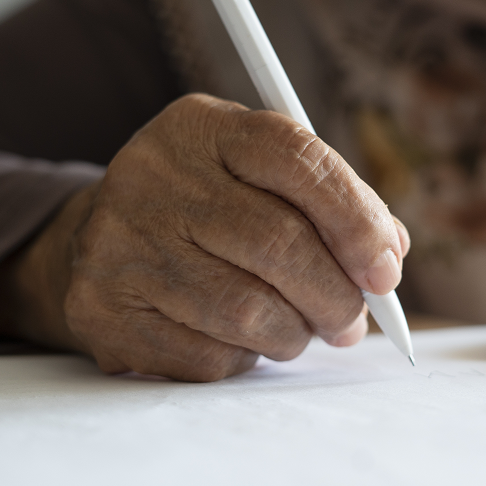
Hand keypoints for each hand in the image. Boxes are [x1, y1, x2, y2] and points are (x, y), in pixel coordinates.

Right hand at [0, 94, 409, 381]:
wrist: (97, 242)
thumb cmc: (203, 209)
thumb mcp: (256, 177)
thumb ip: (327, 203)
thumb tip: (388, 256)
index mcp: (202, 128)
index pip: (294, 158)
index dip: (355, 218)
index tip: (386, 270)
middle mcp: (154, 177)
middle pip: (277, 242)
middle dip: (335, 295)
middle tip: (352, 320)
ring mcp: (121, 245)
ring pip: (247, 310)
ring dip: (294, 333)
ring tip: (297, 329)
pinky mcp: (106, 312)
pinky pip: (208, 355)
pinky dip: (245, 357)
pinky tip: (240, 339)